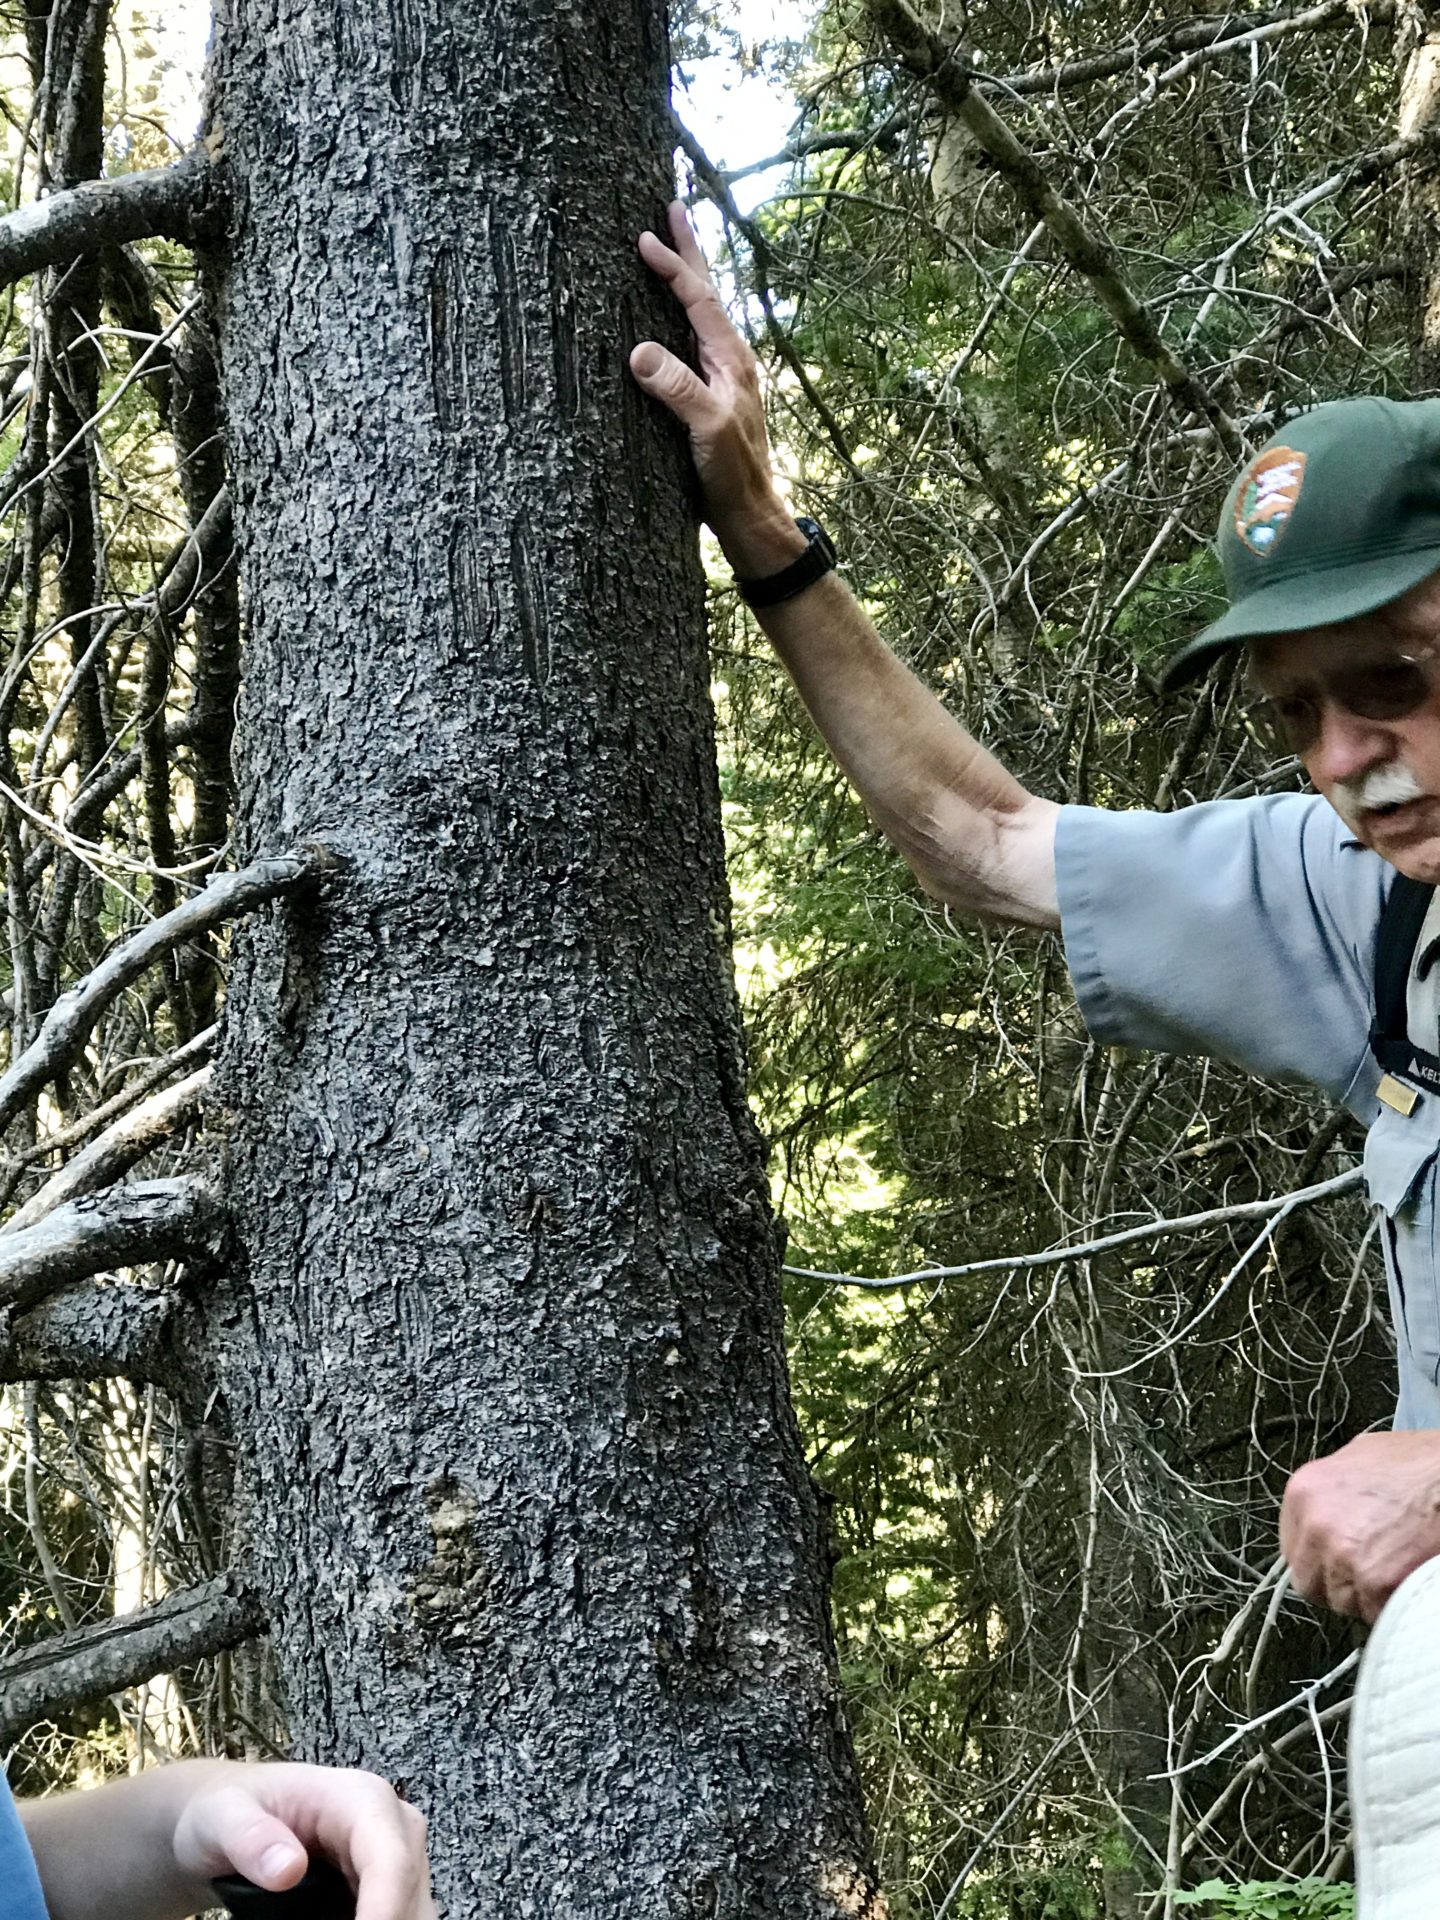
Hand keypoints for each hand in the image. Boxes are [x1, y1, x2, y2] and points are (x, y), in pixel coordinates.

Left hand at [171, 1761, 434, 1919]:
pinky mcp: (384, 1887)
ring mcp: (393, 1858)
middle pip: (410, 1896)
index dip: (384, 1910)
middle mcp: (390, 1826)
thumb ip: (250, 1838)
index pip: (390, 1861)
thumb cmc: (227, 1809)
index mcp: (361, 1798)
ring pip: (411, 1913)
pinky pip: (395, 1916)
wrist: (230, 1819)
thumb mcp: (223, 1817)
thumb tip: (289, 1870)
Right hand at [630, 203, 805, 575]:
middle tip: (672, 206)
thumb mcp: (706, 429)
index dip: (672, 267)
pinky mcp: (709, 398)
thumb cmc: (732, 475)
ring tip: (669, 249)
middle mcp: (729, 361)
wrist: (749, 515)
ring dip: (685, 279)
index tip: (643, 237)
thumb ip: (677, 389)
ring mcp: (721, 379)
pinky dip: (676, 317)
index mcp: (731, 359)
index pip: (698, 299)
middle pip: (706, 293)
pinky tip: (665, 321)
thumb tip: (639, 351)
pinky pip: (690, 342)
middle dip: (688, 250)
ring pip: (700, 315)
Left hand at [1280, 1430, 1439, 1620]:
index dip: (1318, 1561)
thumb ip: (1332, 1490)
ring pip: (1342, 1602)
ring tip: (1393, 1569)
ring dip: (1365, 1597)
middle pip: (1310, 1582)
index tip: (1336, 1562)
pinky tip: (1406, 1580)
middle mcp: (1316, 1526)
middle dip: (1336, 1584)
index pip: (1291, 1549)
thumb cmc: (1417, 1465)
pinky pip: (1374, 1612)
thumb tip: (1327, 1510)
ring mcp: (1343, 1556)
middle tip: (1368, 1572)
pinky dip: (1390, 1606)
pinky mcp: (1375, 1582)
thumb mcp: (1360, 1458)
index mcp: (1304, 1492)